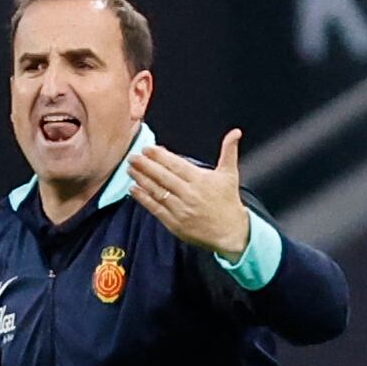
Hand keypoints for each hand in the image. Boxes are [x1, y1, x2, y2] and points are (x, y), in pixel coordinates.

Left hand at [128, 130, 251, 259]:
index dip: (160, 156)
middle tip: (133, 156)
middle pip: (163, 177)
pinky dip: (144, 199)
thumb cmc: (228, 203)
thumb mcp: (230, 174)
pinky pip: (156, 209)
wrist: (230, 232)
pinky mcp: (175, 223)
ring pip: (157, 191)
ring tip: (131, 169)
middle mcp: (189, 194)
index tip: (147, 149)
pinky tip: (134, 190)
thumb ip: (229, 151)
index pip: (176, 165)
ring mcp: (181, 209)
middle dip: (146, 165)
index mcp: (200, 180)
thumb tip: (235, 133)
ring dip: (142, 179)